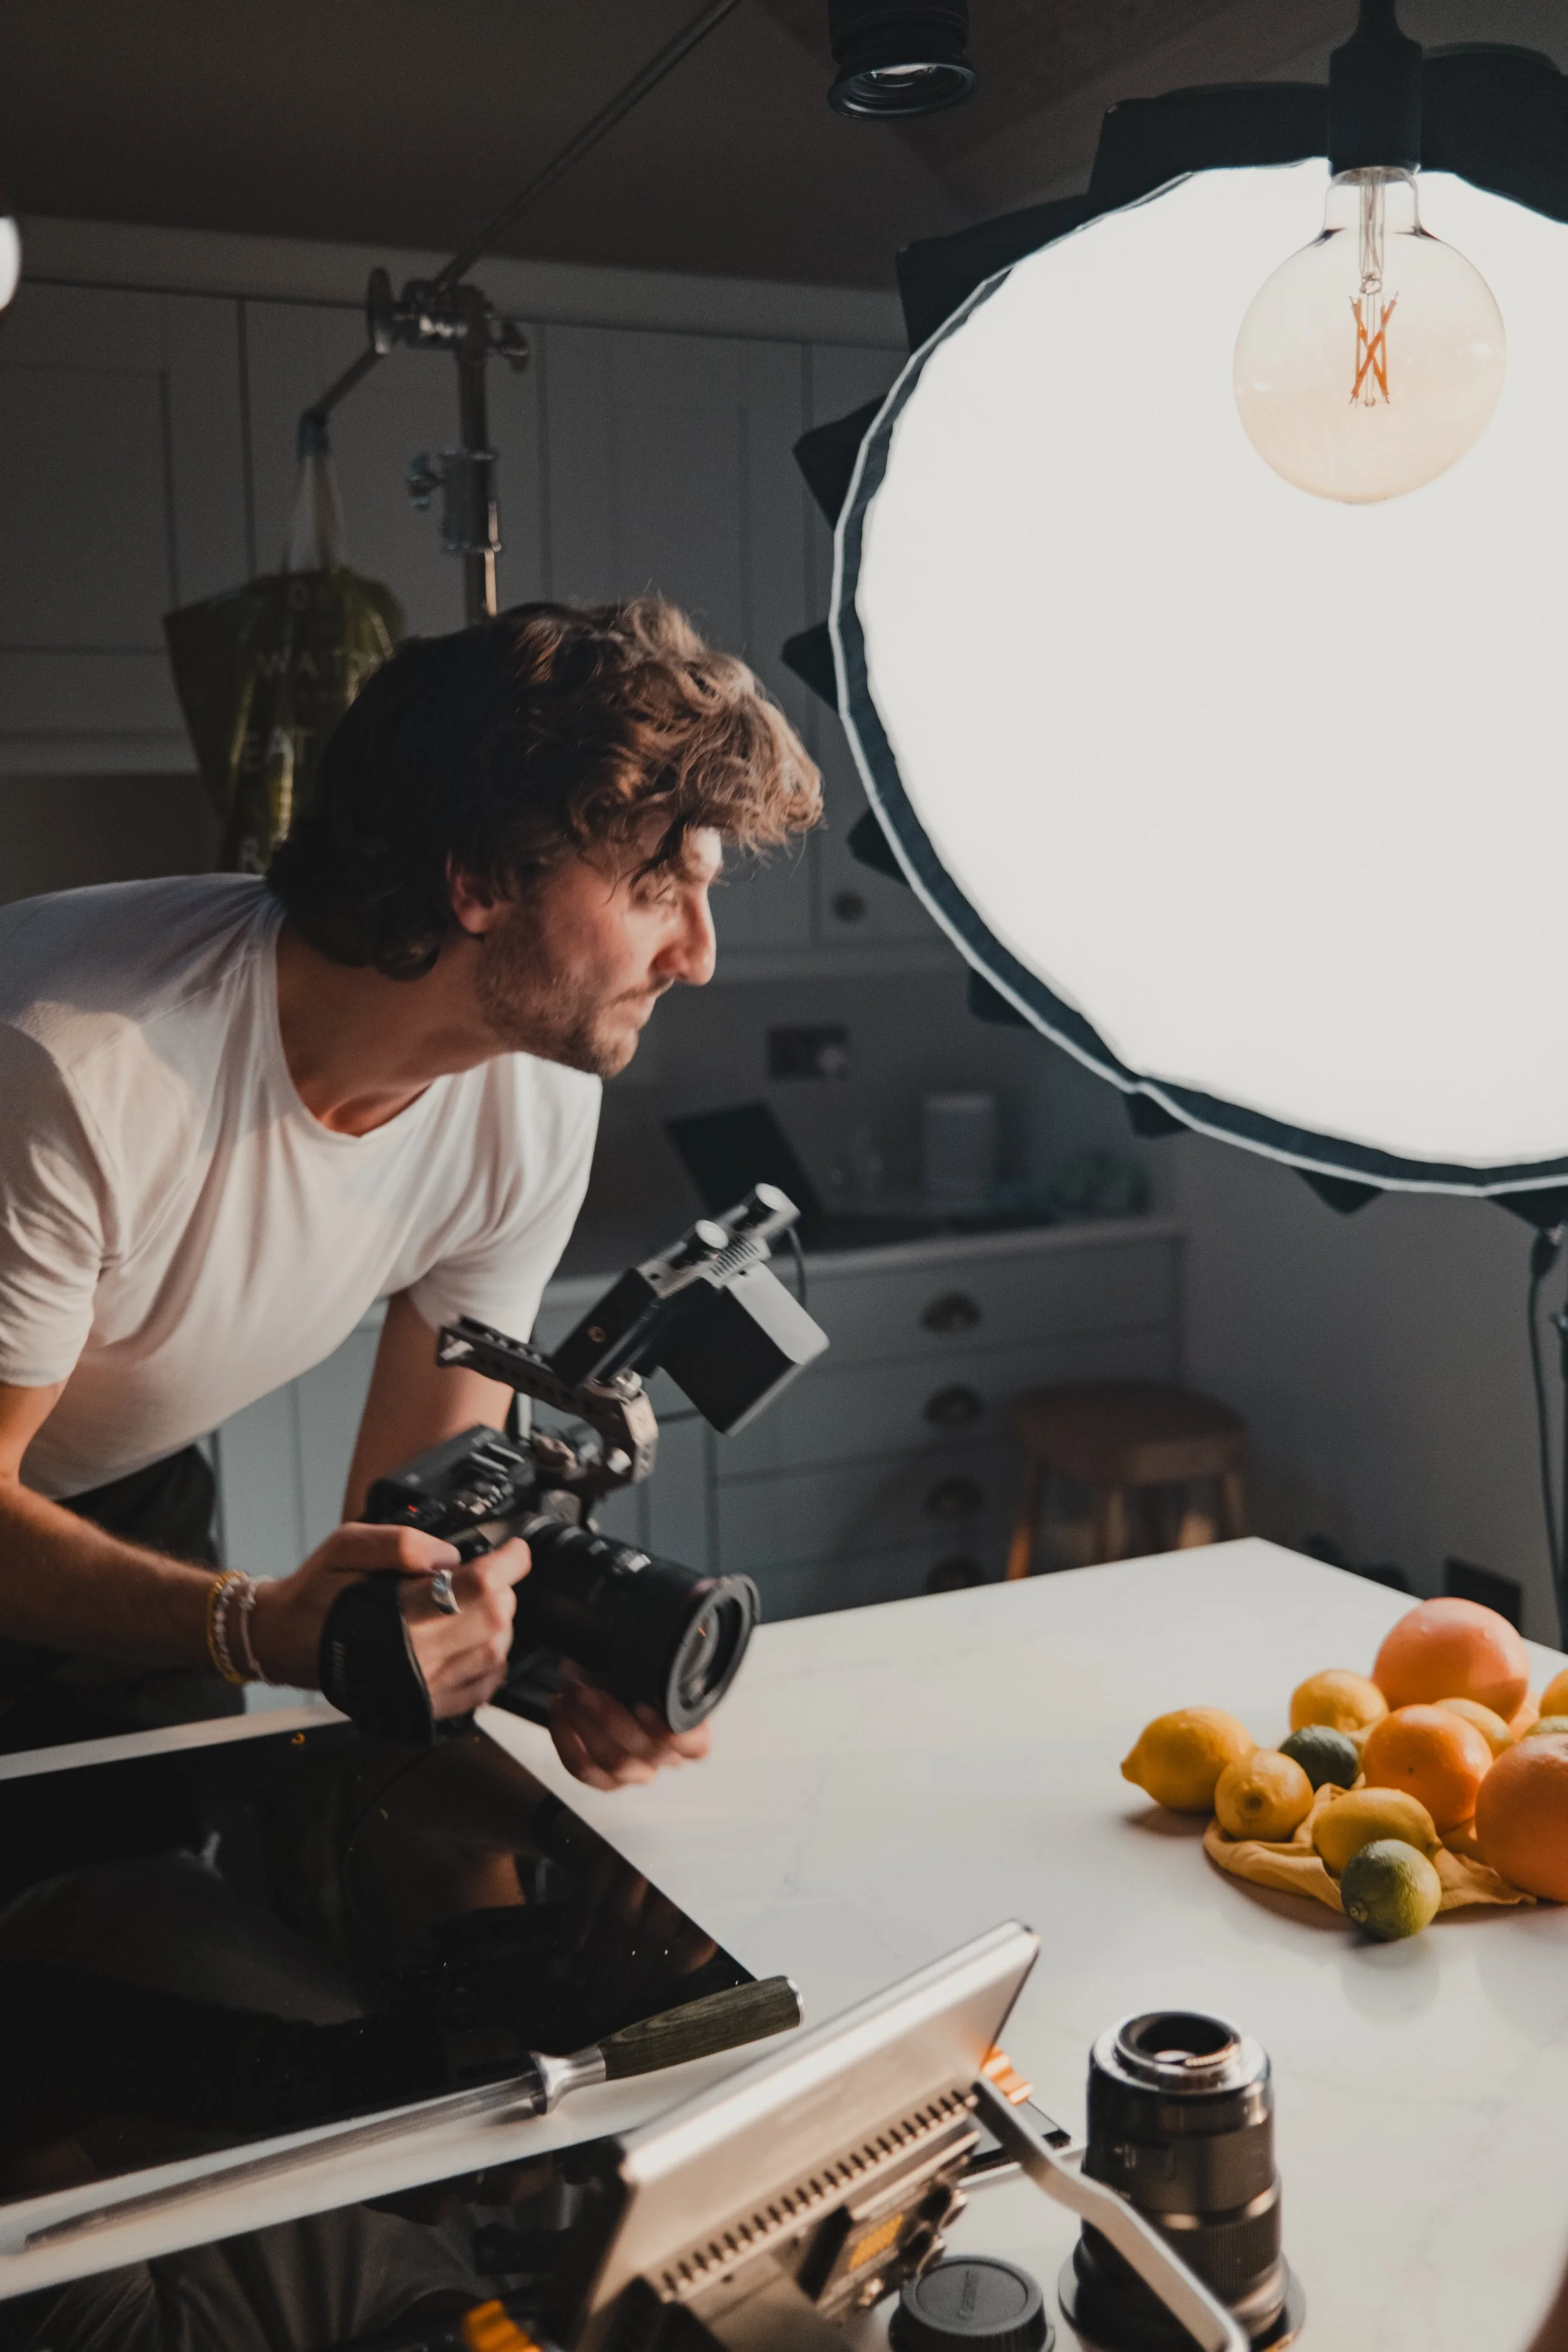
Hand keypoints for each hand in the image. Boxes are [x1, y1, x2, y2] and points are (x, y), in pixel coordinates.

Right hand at [252, 1524, 528, 1717]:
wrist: (284, 1642)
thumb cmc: (315, 1592)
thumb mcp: (346, 1545)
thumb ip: (400, 1542)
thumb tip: (450, 1554)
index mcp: (396, 1613)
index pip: (476, 1587)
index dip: (508, 1563)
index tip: (516, 1550)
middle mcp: (414, 1655)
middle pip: (494, 1620)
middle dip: (503, 1589)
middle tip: (487, 1576)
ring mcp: (423, 1687)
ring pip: (494, 1654)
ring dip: (499, 1625)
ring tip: (476, 1607)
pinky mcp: (425, 1707)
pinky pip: (481, 1689)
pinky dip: (493, 1663)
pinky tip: (477, 1642)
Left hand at [549, 1662, 711, 1790]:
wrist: (614, 1685)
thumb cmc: (639, 1672)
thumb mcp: (652, 1659)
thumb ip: (654, 1656)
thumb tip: (639, 1636)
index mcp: (689, 1729)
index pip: (694, 1744)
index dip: (670, 1731)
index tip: (643, 1705)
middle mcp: (666, 1755)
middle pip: (644, 1750)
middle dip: (609, 1717)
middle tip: (586, 1688)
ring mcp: (636, 1771)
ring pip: (614, 1762)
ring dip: (586, 1724)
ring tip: (570, 1693)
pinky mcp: (606, 1779)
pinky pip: (584, 1769)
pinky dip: (567, 1740)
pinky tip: (561, 1710)